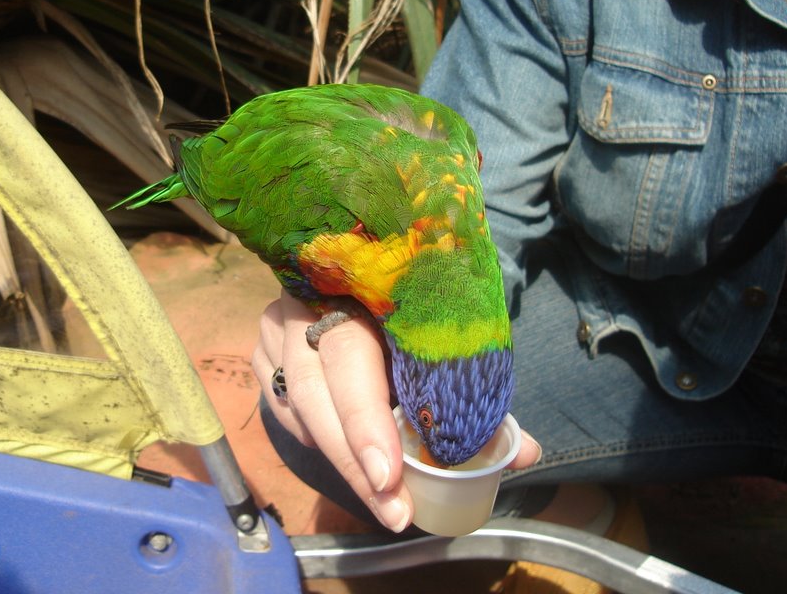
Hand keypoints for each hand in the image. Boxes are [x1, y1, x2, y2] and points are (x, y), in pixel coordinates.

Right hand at [251, 290, 541, 532]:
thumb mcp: (439, 339)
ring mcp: (276, 325)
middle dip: (355, 457)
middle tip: (394, 509)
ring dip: (339, 458)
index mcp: (357, 285)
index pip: (350, 355)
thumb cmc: (411, 310)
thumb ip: (477, 392)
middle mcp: (306, 302)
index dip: (367, 419)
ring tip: (384, 500)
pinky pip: (281, 406)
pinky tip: (351, 459)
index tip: (391, 476)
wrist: (359, 276)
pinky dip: (315, 439)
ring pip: (295, 403)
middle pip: (317, 389)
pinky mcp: (261, 350)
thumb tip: (524, 453)